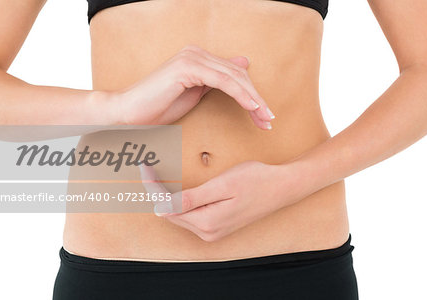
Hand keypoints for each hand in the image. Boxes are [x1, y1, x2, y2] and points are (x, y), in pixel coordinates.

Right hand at [111, 45, 274, 129]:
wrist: (129, 113)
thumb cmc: (159, 107)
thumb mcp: (195, 95)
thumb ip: (216, 83)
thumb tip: (242, 66)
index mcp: (198, 58)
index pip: (233, 75)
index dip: (251, 94)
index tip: (264, 115)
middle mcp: (196, 53)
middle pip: (237, 75)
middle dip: (256, 98)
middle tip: (269, 119)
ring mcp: (191, 58)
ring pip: (233, 77)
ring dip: (253, 99)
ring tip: (264, 118)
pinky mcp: (188, 67)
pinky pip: (222, 81)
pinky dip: (240, 95)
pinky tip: (251, 107)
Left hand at [140, 160, 305, 241]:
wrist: (282, 186)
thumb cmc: (255, 180)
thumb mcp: (222, 185)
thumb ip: (191, 199)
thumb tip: (159, 209)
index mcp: (207, 222)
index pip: (167, 207)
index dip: (152, 187)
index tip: (144, 166)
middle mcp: (208, 232)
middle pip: (170, 214)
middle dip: (157, 193)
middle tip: (147, 168)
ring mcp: (213, 231)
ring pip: (179, 215)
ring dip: (167, 198)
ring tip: (157, 177)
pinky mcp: (218, 226)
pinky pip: (191, 216)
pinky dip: (180, 203)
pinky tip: (177, 190)